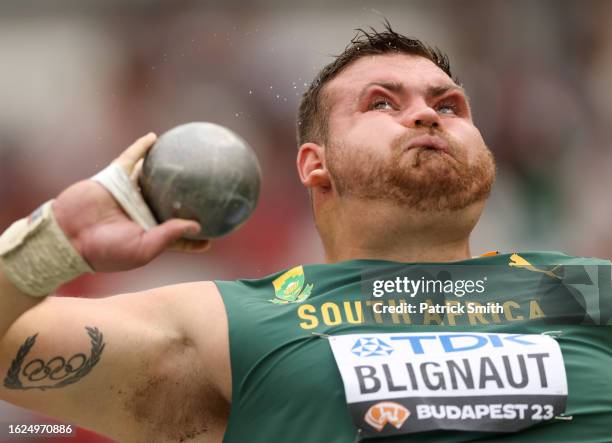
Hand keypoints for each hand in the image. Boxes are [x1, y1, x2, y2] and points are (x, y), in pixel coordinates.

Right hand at [52, 133, 209, 271]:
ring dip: (166, 169)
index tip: (214, 236)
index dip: (194, 239)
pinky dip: (142, 148)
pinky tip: (155, 138)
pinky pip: (131, 159)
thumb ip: (170, 236)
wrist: (70, 236)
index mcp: (150, 234)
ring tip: (186, 159)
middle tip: (208, 190)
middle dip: (186, 199)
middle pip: (169, 204)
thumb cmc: (107, 250)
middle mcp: (142, 213)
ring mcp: (129, 194)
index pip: (177, 237)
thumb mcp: (144, 249)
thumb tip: (197, 225)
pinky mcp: (115, 178)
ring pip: (152, 178)